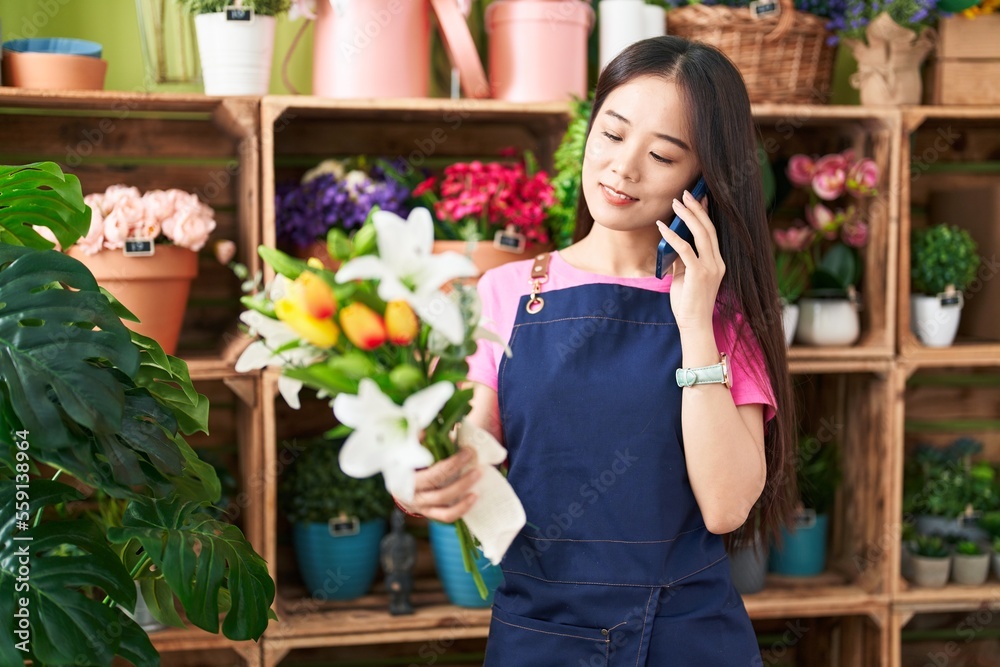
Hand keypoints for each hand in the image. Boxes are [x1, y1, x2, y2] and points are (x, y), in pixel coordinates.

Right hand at [394, 447, 480, 522]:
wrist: (400, 488)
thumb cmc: (408, 465)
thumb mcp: (408, 451)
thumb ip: (418, 441)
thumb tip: (427, 430)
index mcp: (405, 476)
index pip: (431, 471)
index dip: (451, 463)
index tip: (468, 451)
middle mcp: (412, 493)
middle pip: (437, 484)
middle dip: (458, 470)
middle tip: (474, 458)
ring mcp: (421, 506)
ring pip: (444, 500)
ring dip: (463, 488)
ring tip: (478, 474)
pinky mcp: (430, 514)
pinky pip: (447, 516)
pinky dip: (462, 508)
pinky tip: (474, 497)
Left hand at [655, 189, 724, 331]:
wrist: (694, 325)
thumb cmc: (688, 303)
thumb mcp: (685, 277)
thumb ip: (682, 260)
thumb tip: (672, 242)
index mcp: (717, 262)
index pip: (712, 233)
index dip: (705, 214)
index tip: (699, 198)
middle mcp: (718, 262)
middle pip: (708, 229)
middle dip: (697, 209)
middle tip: (685, 194)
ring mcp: (711, 267)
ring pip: (700, 234)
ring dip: (687, 216)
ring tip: (676, 203)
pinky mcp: (699, 273)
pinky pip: (685, 249)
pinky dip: (673, 236)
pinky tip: (663, 226)